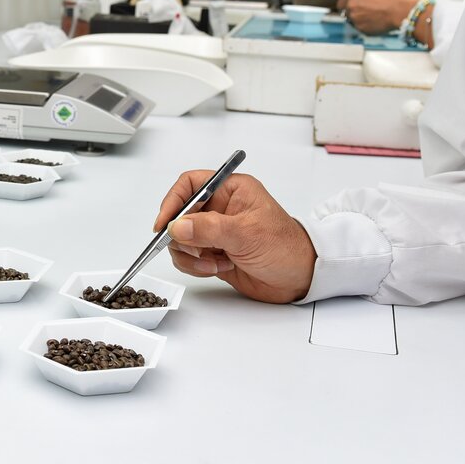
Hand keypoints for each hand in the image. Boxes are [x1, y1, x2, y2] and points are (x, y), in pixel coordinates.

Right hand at [153, 171, 316, 302]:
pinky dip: (195, 266)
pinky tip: (217, 269)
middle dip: (181, 235)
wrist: (300, 279)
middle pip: (181, 214)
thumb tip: (177, 226)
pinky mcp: (214, 253)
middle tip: (193, 249)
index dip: (173, 201)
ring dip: (190, 254)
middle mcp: (221, 208)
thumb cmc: (286, 247)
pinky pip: (189, 257)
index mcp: (231, 190)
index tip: (164, 223)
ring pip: (181, 238)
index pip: (190, 184)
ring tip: (211, 263)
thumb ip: (209, 229)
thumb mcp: (246, 233)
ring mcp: (216, 232)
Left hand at [336, 0, 416, 34]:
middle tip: (367, 15)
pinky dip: (367, 28)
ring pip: (353, 23)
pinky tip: (377, 23)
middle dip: (354, 14)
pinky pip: (361, 30)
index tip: (350, 10)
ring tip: (375, 18)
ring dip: (361, 22)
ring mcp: (355, 18)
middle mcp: (351, 5)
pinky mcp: (361, 29)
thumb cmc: (392, 0)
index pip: (341, 4)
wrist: (400, 11)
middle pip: (346, 13)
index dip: (347, 7)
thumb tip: (359, 3)